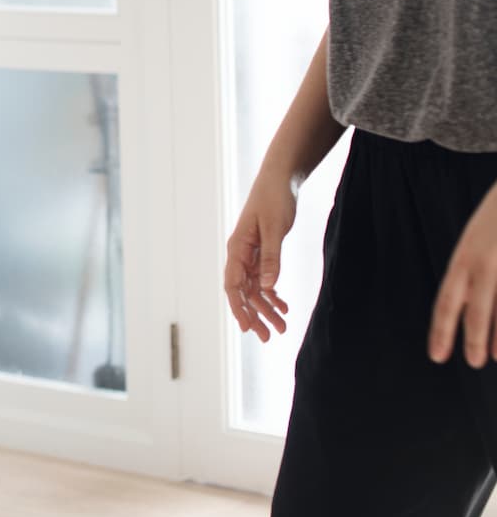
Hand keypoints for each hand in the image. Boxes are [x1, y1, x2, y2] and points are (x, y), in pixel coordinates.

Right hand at [224, 172, 296, 341]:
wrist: (280, 179)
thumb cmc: (274, 200)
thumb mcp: (274, 230)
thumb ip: (270, 259)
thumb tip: (266, 288)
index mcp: (237, 248)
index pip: (233, 285)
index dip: (239, 308)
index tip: (248, 328)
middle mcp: (240, 254)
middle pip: (243, 291)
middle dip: (255, 315)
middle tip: (268, 337)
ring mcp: (250, 254)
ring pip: (254, 288)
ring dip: (266, 308)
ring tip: (281, 327)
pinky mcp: (262, 251)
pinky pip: (263, 279)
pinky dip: (272, 293)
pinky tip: (283, 306)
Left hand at [430, 181, 496, 366]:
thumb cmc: (494, 223)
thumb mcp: (475, 246)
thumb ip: (470, 275)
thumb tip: (463, 308)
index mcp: (463, 259)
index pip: (448, 300)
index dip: (442, 329)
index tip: (436, 356)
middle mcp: (482, 262)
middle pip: (476, 306)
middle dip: (473, 337)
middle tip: (473, 363)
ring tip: (495, 359)